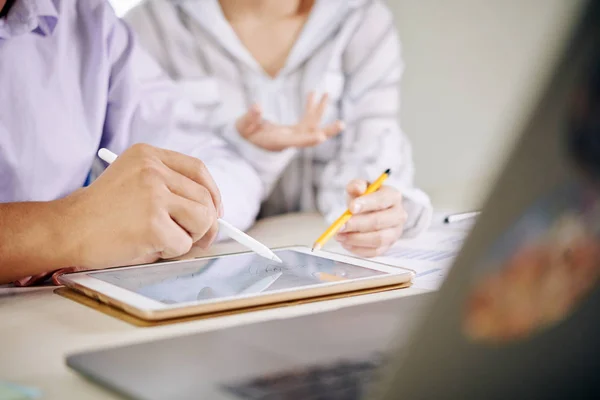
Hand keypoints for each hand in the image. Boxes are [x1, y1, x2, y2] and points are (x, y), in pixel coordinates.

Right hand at [16, 144, 220, 285]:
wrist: (66, 230)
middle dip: (206, 223)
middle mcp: (153, 170)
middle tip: (198, 238)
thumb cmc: (100, 213)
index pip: (198, 169)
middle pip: (205, 197)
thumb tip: (212, 213)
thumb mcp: (133, 182)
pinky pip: (183, 244)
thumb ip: (169, 187)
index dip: (212, 192)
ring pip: (202, 219)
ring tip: (164, 239)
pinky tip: (149, 247)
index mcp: (148, 155)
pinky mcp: (154, 223)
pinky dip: (172, 252)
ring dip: (190, 237)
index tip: (214, 210)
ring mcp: (154, 195)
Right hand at [236, 92, 343, 151]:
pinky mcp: (293, 130)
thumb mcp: (243, 126)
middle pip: (311, 136)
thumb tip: (257, 106)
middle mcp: (289, 140)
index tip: (321, 137)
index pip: (296, 142)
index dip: (308, 140)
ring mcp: (293, 135)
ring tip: (327, 94)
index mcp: (278, 142)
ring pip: (312, 125)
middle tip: (342, 124)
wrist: (245, 143)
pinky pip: (306, 119)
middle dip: (327, 131)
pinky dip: (310, 107)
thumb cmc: (243, 135)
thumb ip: (251, 118)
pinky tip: (313, 93)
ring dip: (320, 111)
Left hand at [335, 180, 406, 257]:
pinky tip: (345, 243)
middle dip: (357, 225)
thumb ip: (357, 185)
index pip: (381, 200)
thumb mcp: (360, 187)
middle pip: (379, 222)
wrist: (370, 211)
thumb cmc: (365, 198)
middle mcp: (398, 215)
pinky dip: (357, 249)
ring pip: (377, 239)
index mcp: (393, 196)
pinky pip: (374, 252)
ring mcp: (395, 233)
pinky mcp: (388, 246)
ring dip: (355, 239)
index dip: (366, 204)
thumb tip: (357, 189)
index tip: (350, 208)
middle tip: (339, 226)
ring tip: (339, 235)